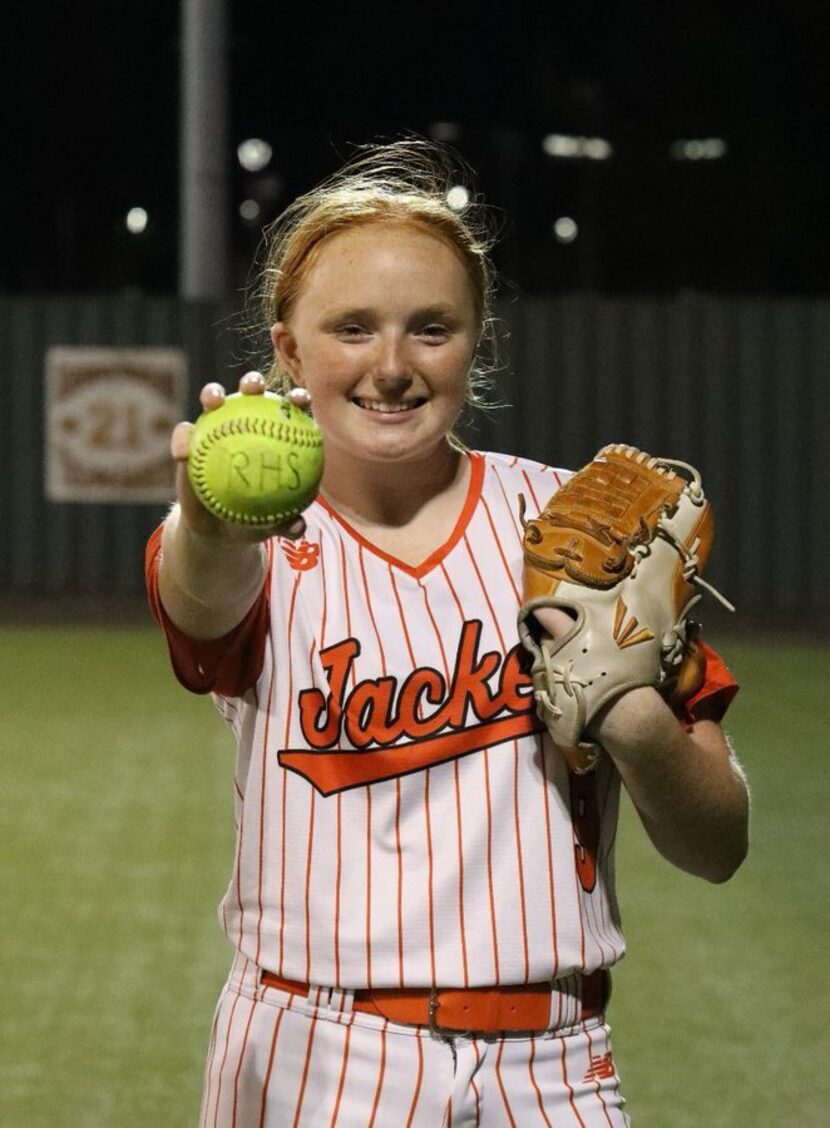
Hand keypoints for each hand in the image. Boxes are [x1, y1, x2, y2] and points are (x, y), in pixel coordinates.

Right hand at [171, 372, 312, 542]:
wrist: (216, 528)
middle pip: (250, 395)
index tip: (301, 400)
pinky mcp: (189, 442)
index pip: (288, 413)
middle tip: (255, 388)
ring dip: (213, 393)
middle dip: (253, 382)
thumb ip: (284, 523)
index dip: (296, 399)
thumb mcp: (268, 524)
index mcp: (272, 437)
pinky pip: (183, 436)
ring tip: (214, 400)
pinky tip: (182, 452)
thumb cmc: (251, 519)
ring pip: (213, 402)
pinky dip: (182, 441)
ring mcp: (214, 430)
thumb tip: (297, 528)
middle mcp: (244, 425)